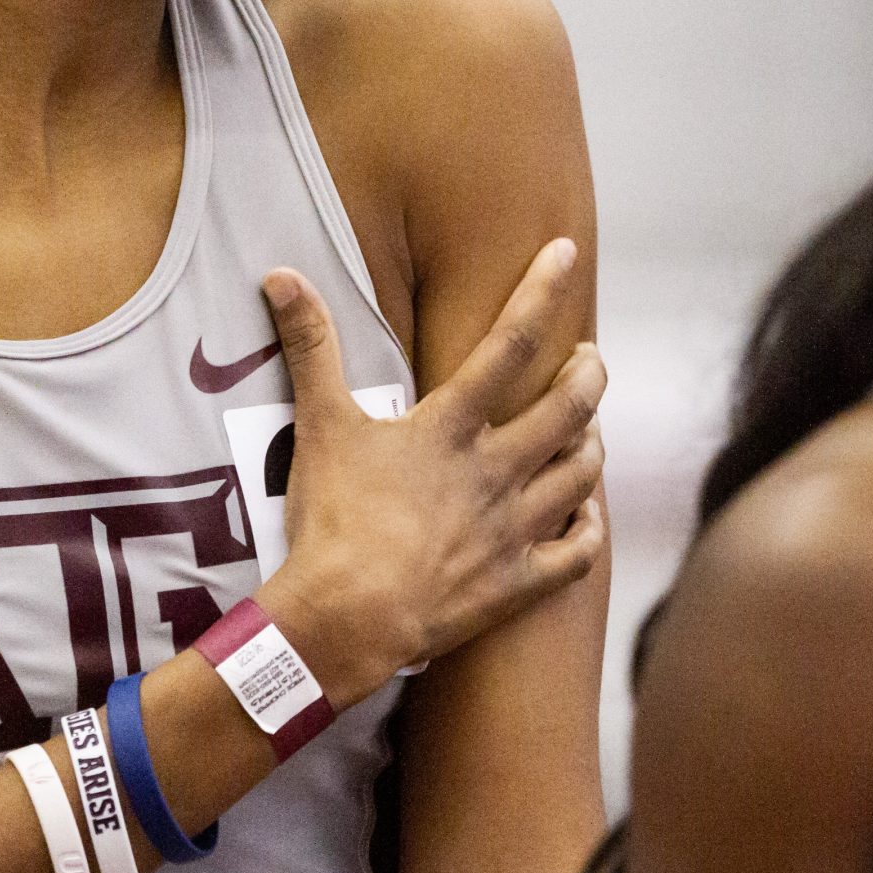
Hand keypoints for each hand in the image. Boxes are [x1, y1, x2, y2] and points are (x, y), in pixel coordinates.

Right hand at [255, 238, 607, 704]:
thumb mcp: (318, 425)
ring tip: (585, 428)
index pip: (511, 341)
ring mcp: (513, 529)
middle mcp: (496, 470)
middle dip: (589, 373)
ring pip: (583, 473)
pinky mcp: (517, 583)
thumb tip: (281, 275)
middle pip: (570, 406)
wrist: (341, 621)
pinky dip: (588, 528)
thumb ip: (310, 347)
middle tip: (588, 359)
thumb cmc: (330, 521)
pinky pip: (579, 553)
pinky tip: (584, 514)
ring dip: (590, 443)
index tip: (567, 251)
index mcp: (452, 427)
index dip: (542, 290)